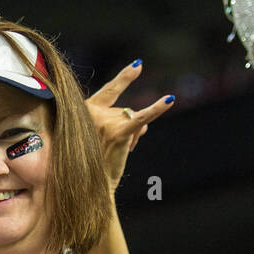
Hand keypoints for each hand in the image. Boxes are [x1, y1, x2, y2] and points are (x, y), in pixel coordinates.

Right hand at [85, 60, 173, 189]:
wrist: (89, 188)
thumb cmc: (95, 163)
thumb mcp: (100, 136)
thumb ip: (116, 122)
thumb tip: (143, 122)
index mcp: (83, 111)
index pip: (109, 90)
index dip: (125, 78)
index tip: (139, 65)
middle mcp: (91, 113)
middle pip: (124, 110)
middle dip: (128, 127)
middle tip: (121, 147)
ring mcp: (104, 122)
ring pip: (133, 119)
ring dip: (134, 136)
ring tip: (124, 151)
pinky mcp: (118, 133)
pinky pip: (142, 118)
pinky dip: (157, 109)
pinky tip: (169, 100)